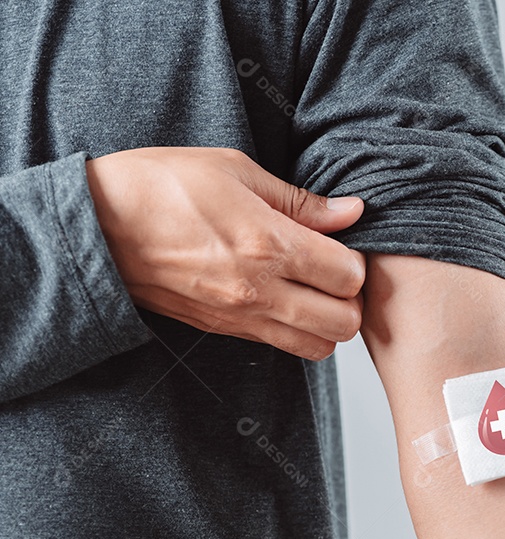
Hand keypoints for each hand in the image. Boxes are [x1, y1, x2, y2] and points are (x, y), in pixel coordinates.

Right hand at [86, 146, 366, 359]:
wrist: (93, 227)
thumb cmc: (161, 186)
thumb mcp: (235, 170)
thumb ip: (301, 200)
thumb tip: (352, 211)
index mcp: (267, 244)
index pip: (350, 277)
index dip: (356, 261)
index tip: (342, 245)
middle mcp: (258, 289)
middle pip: (345, 323)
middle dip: (351, 299)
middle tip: (336, 272)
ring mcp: (239, 316)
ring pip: (318, 347)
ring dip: (328, 322)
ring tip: (314, 290)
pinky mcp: (222, 330)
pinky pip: (281, 346)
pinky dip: (297, 331)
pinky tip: (285, 298)